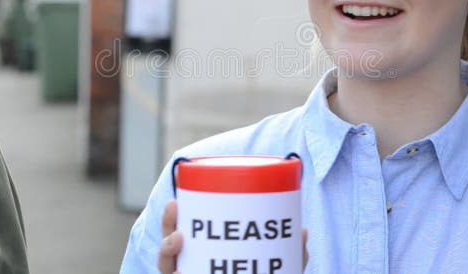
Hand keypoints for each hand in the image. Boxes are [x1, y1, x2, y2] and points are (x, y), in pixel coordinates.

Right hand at [157, 199, 309, 272]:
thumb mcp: (278, 269)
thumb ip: (291, 254)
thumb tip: (302, 231)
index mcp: (205, 254)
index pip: (182, 231)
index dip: (173, 216)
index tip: (177, 200)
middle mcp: (193, 268)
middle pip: (169, 245)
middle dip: (166, 224)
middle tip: (174, 206)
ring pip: (168, 266)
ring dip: (165, 250)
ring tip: (177, 238)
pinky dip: (174, 271)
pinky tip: (179, 271)